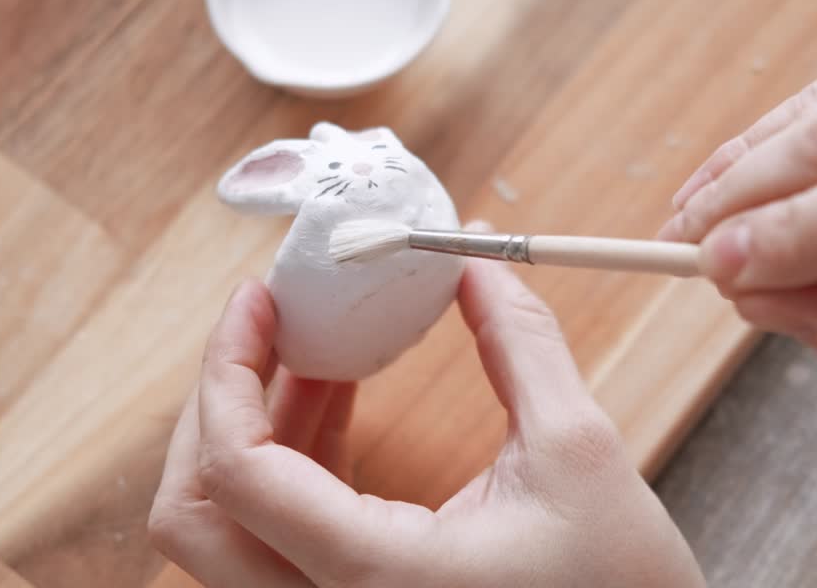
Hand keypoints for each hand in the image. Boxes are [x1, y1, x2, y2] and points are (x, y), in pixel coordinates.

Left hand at [149, 267, 703, 586]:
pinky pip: (277, 539)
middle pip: (194, 517)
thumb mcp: (578, 450)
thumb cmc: (622, 587)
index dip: (228, 371)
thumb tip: (474, 262)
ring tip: (320, 350)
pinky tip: (337, 399)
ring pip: (228, 531)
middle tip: (270, 325)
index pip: (239, 473)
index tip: (259, 299)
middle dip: (218, 405)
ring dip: (256, 429)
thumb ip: (519, 342)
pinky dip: (290, 464)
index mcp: (375, 576)